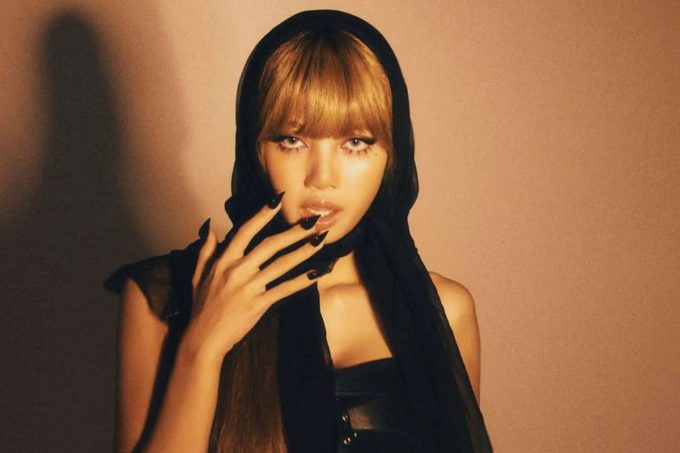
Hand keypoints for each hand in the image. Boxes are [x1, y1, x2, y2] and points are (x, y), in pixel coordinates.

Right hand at [182, 196, 326, 361]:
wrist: (203, 339)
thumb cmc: (201, 307)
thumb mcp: (197, 275)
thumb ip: (206, 250)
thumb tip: (211, 227)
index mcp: (224, 261)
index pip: (245, 231)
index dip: (262, 214)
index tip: (277, 200)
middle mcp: (238, 270)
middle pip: (270, 245)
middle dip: (294, 231)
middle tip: (313, 220)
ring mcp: (250, 287)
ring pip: (282, 265)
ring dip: (304, 251)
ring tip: (321, 240)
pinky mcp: (259, 304)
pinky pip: (285, 289)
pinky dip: (302, 281)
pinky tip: (316, 272)